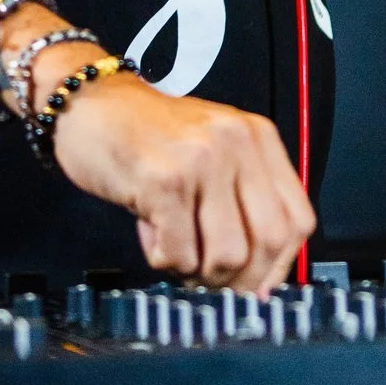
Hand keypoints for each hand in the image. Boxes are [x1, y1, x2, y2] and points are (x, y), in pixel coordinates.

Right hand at [49, 67, 314, 296]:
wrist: (87, 100)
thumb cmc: (145, 133)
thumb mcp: (210, 150)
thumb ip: (241, 198)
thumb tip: (259, 276)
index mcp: (256, 137)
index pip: (298, 220)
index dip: (279, 266)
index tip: (256, 284)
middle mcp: (236, 143)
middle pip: (270, 242)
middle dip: (240, 279)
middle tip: (211, 280)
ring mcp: (201, 160)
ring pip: (227, 255)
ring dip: (198, 272)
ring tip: (175, 248)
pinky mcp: (163, 180)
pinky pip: (179, 253)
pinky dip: (164, 260)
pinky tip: (150, 233)